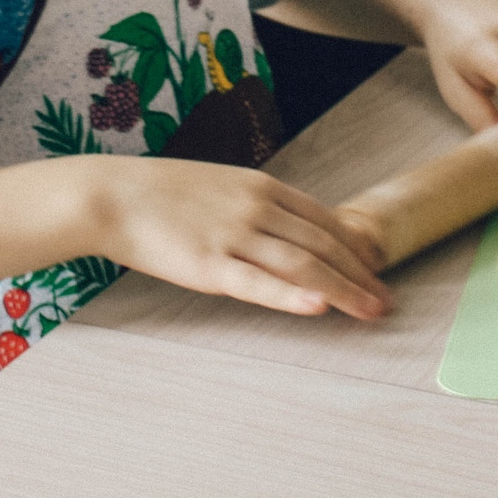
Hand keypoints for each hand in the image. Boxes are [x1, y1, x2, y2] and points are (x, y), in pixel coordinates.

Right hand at [86, 156, 390, 320]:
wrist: (111, 195)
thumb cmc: (159, 194)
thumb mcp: (218, 186)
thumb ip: (252, 206)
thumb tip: (282, 229)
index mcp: (261, 186)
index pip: (323, 218)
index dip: (354, 246)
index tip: (376, 268)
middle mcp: (257, 208)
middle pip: (323, 243)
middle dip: (361, 273)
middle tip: (386, 299)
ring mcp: (235, 235)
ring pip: (304, 264)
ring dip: (345, 289)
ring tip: (372, 311)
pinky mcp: (210, 265)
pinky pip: (259, 283)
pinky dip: (293, 295)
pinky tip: (320, 305)